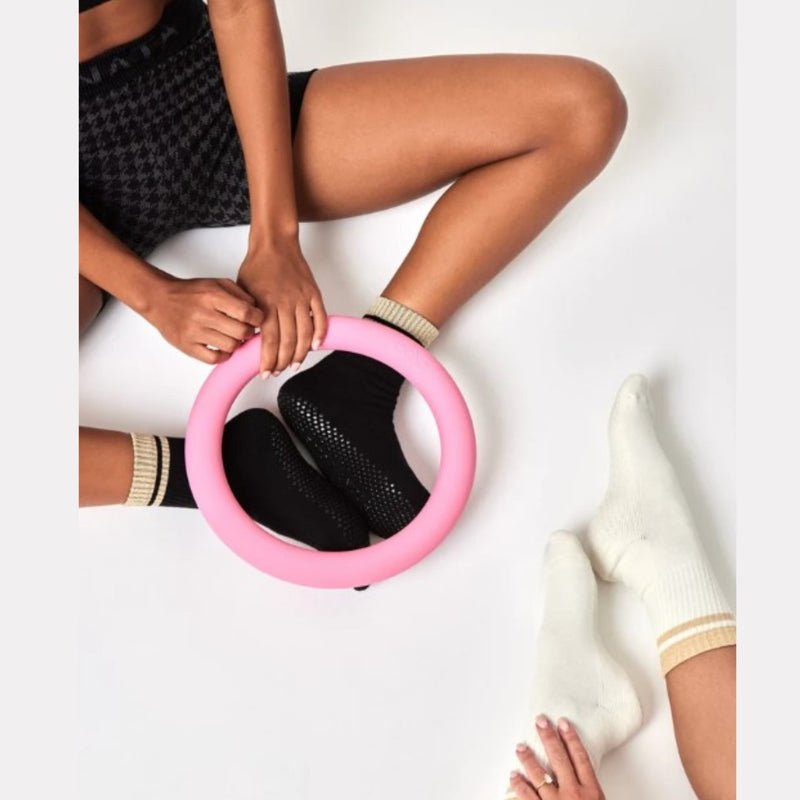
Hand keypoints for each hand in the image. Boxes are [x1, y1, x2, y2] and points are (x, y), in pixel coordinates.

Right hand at [143, 274, 263, 363]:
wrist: (160, 299)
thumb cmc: (191, 293)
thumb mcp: (216, 283)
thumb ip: (239, 294)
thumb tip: (257, 310)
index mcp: (212, 296)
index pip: (245, 312)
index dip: (257, 318)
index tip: (257, 319)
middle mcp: (203, 314)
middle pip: (241, 332)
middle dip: (248, 332)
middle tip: (244, 329)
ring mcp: (194, 332)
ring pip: (230, 347)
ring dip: (236, 343)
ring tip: (232, 336)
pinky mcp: (187, 346)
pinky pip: (214, 359)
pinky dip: (222, 355)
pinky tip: (221, 347)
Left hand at [236, 237, 326, 376]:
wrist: (275, 244)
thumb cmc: (257, 266)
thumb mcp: (243, 292)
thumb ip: (248, 315)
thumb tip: (249, 338)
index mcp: (266, 305)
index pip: (269, 341)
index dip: (268, 360)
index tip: (265, 372)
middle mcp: (285, 303)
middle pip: (288, 342)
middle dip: (283, 362)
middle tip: (279, 372)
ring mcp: (301, 299)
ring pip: (305, 334)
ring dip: (301, 353)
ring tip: (295, 365)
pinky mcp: (313, 294)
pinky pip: (320, 317)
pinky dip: (320, 333)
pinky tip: (316, 345)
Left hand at [508, 717, 603, 799]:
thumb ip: (590, 793)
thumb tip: (579, 775)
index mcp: (593, 793)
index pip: (581, 758)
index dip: (571, 738)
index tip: (563, 723)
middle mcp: (574, 795)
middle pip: (560, 759)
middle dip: (549, 738)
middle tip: (540, 721)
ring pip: (540, 776)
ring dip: (528, 759)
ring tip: (520, 747)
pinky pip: (527, 798)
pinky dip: (518, 786)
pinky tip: (513, 777)